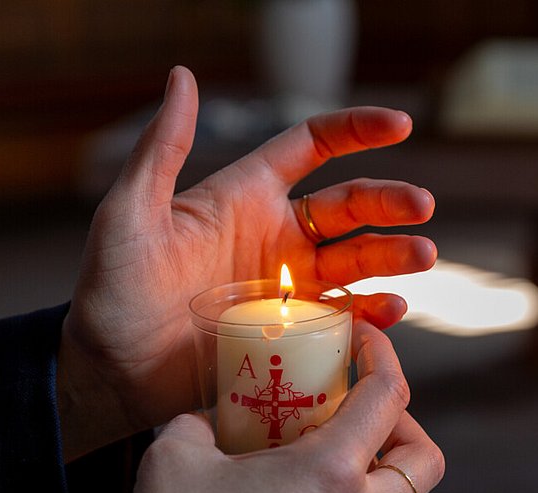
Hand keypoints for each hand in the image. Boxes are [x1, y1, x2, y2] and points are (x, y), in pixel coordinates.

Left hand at [57, 66, 435, 459]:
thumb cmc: (112, 289)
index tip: (400, 125)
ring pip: (359, 260)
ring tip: (425, 256)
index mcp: (246, 196)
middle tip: (421, 207)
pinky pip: (347, 316)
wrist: (112, 371)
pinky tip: (392, 307)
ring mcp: (291, 286)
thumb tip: (183, 76)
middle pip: (351, 206)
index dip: (356, 132)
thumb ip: (162, 148)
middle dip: (390, 202)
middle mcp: (277, 235)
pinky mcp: (295, 332)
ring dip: (395, 255)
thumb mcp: (129, 213)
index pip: (312, 147)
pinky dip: (375, 311)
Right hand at [113, 321, 443, 492]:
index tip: (363, 337)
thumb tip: (208, 419)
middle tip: (353, 405)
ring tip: (307, 443)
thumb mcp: (176, 457)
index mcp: (332, 475)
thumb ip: (201, 422)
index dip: (383, 353)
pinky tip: (282, 487)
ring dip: (368, 461)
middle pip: (424, 459)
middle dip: (404, 421)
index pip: (390, 396)